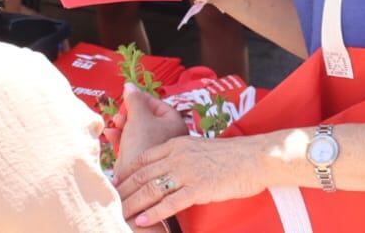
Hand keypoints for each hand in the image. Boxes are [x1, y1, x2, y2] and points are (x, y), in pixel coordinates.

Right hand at [109, 85, 188, 182]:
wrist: (135, 180)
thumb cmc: (143, 144)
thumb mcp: (138, 117)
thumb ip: (134, 99)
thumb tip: (130, 86)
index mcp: (174, 124)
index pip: (157, 104)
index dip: (140, 100)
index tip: (127, 99)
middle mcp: (168, 137)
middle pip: (146, 117)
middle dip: (128, 114)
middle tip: (120, 115)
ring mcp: (155, 150)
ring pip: (137, 131)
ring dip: (122, 125)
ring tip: (114, 125)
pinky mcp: (143, 161)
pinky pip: (131, 144)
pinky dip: (121, 138)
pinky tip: (110, 135)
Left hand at [117, 133, 268, 225]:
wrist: (255, 157)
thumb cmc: (230, 155)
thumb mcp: (199, 148)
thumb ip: (181, 155)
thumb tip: (169, 167)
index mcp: (175, 144)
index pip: (142, 158)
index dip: (125, 172)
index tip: (115, 184)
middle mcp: (176, 156)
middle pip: (141, 175)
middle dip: (123, 190)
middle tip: (109, 201)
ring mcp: (186, 172)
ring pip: (151, 189)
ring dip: (133, 204)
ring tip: (119, 214)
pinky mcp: (198, 188)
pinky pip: (170, 203)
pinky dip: (153, 213)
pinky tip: (142, 221)